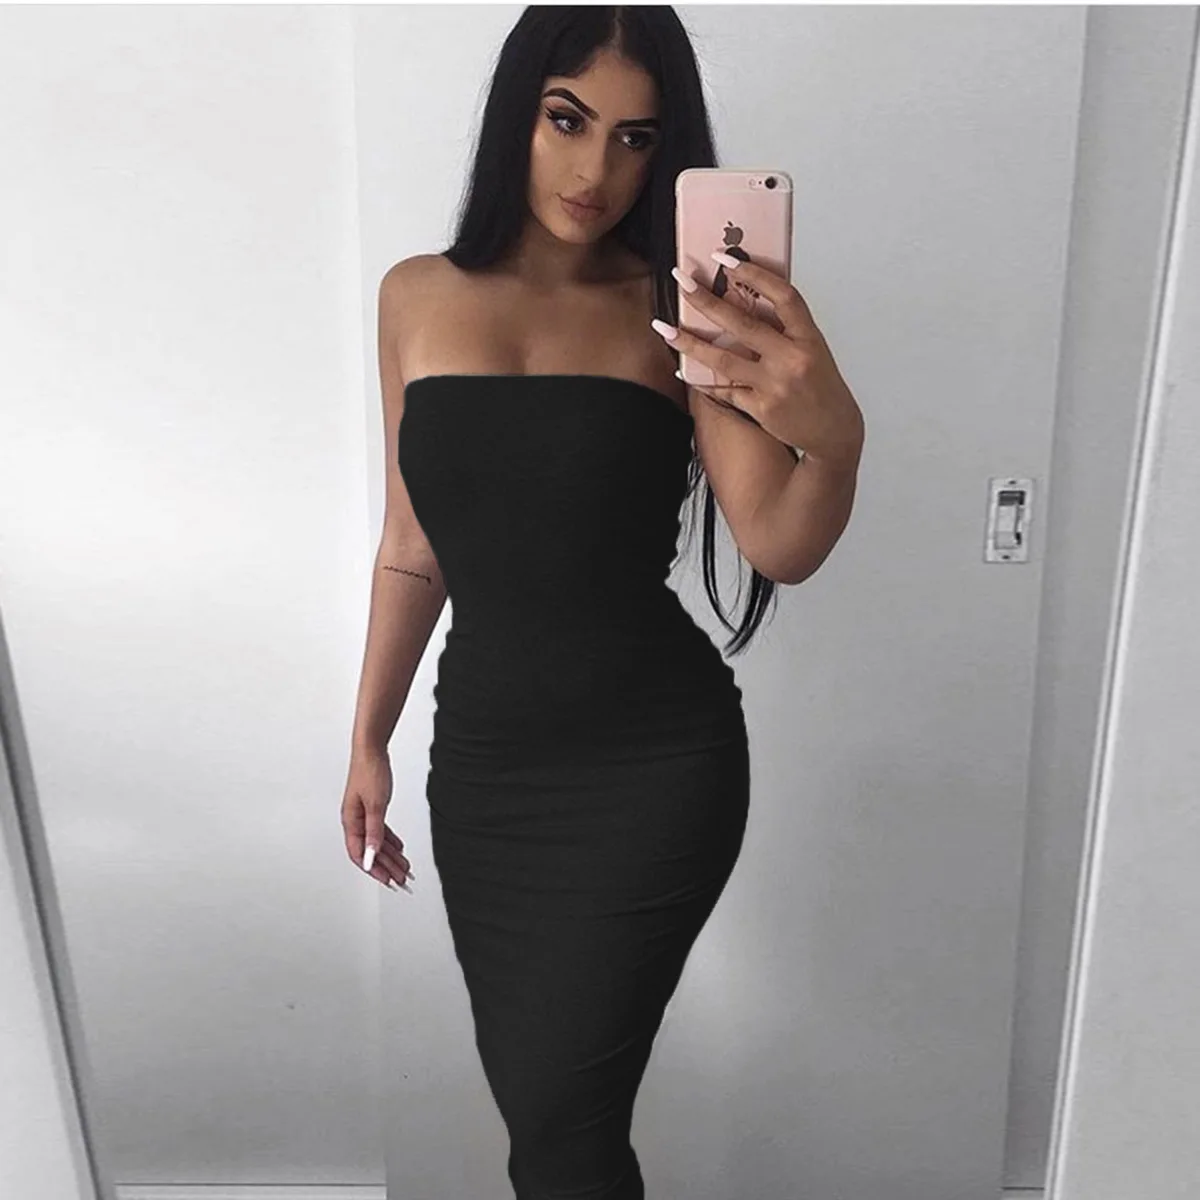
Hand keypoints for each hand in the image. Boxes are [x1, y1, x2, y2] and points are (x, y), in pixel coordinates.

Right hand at [342, 749, 415, 893]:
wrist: (372, 750)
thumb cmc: (369, 772)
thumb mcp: (375, 805)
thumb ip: (375, 832)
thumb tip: (371, 857)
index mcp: (351, 822)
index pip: (360, 854)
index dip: (374, 870)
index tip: (388, 881)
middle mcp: (355, 820)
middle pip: (370, 851)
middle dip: (386, 867)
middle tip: (401, 880)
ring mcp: (363, 814)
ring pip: (377, 842)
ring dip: (390, 856)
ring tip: (404, 868)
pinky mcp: (372, 807)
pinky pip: (381, 830)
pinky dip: (390, 841)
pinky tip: (399, 849)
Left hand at [656, 252, 864, 470]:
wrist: (834, 429)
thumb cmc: (820, 385)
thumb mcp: (812, 348)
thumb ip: (783, 327)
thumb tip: (743, 299)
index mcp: (808, 337)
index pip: (782, 296)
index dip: (753, 273)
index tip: (724, 258)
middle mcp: (792, 359)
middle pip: (742, 324)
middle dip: (706, 300)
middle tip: (682, 282)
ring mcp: (775, 385)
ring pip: (723, 359)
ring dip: (689, 342)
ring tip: (663, 328)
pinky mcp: (761, 408)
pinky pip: (724, 390)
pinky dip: (702, 380)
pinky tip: (683, 369)